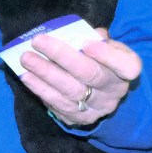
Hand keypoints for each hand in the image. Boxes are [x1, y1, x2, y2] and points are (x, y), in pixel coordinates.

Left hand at [19, 27, 140, 127]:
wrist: (105, 94)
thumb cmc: (103, 61)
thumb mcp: (109, 46)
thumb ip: (98, 38)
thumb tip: (81, 33)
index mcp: (125, 71)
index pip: (126, 66)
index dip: (106, 55)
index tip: (86, 43)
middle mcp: (113, 93)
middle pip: (89, 75)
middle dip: (61, 56)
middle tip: (37, 41)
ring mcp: (96, 109)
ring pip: (70, 92)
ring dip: (44, 75)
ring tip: (26, 59)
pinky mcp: (79, 120)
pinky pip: (59, 106)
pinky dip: (41, 91)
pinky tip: (28, 77)